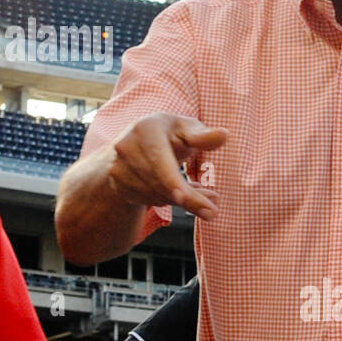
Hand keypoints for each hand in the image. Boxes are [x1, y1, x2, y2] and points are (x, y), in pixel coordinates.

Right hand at [107, 113, 226, 219]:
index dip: (170, 180)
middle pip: (159, 182)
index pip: (159, 159)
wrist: (130, 145)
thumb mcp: (185, 129)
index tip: (184, 197)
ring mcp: (118, 168)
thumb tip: (223, 135)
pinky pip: (148, 200)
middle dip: (188, 199)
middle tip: (213, 212)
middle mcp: (127, 147)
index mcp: (146, 128)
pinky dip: (169, 200)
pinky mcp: (118, 186)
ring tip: (203, 199)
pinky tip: (180, 194)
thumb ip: (202, 136)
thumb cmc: (166, 134)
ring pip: (155, 194)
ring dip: (181, 200)